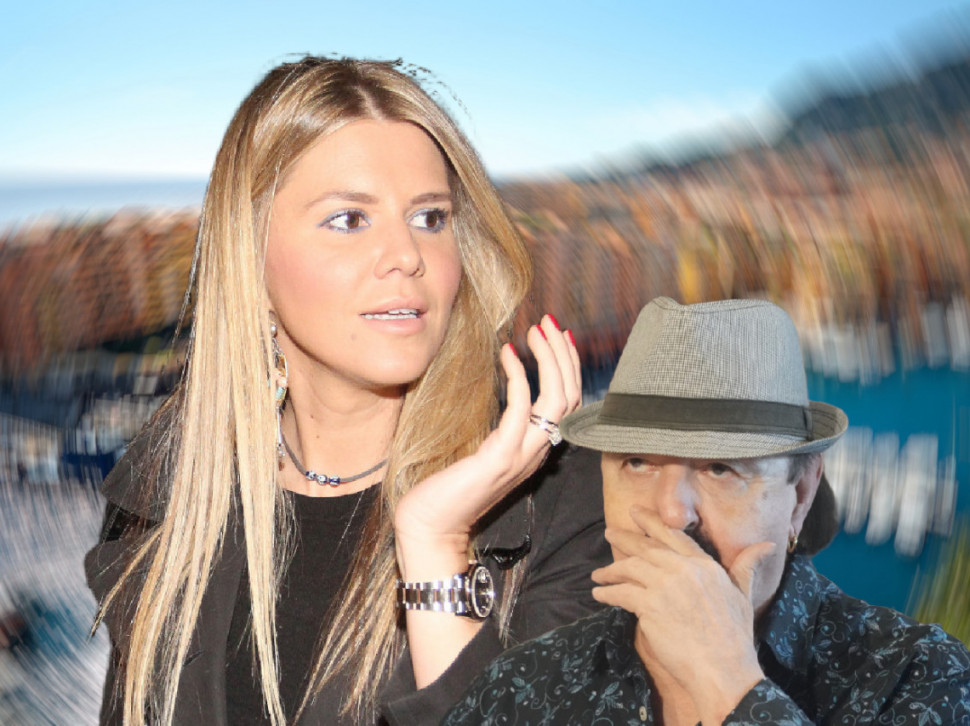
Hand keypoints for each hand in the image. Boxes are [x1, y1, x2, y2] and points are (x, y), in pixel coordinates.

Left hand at [394, 314, 580, 579]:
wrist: (432, 526)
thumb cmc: (450, 488)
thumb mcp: (485, 451)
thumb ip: (503, 428)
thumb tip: (509, 395)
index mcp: (536, 449)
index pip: (570, 402)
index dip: (569, 366)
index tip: (558, 336)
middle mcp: (537, 452)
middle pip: (571, 395)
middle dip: (563, 354)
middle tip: (549, 322)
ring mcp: (522, 455)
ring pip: (557, 399)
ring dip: (550, 358)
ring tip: (536, 329)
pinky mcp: (500, 457)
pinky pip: (520, 408)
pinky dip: (518, 375)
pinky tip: (507, 352)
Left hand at [591, 507, 771, 722]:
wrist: (724, 669)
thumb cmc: (735, 637)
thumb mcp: (743, 596)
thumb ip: (746, 567)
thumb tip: (767, 545)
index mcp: (705, 565)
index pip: (673, 536)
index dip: (652, 523)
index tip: (635, 513)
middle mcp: (683, 569)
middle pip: (647, 547)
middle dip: (626, 538)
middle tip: (609, 532)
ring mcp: (665, 586)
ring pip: (630, 568)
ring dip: (611, 570)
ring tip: (599, 574)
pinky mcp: (650, 606)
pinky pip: (621, 593)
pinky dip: (607, 593)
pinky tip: (599, 594)